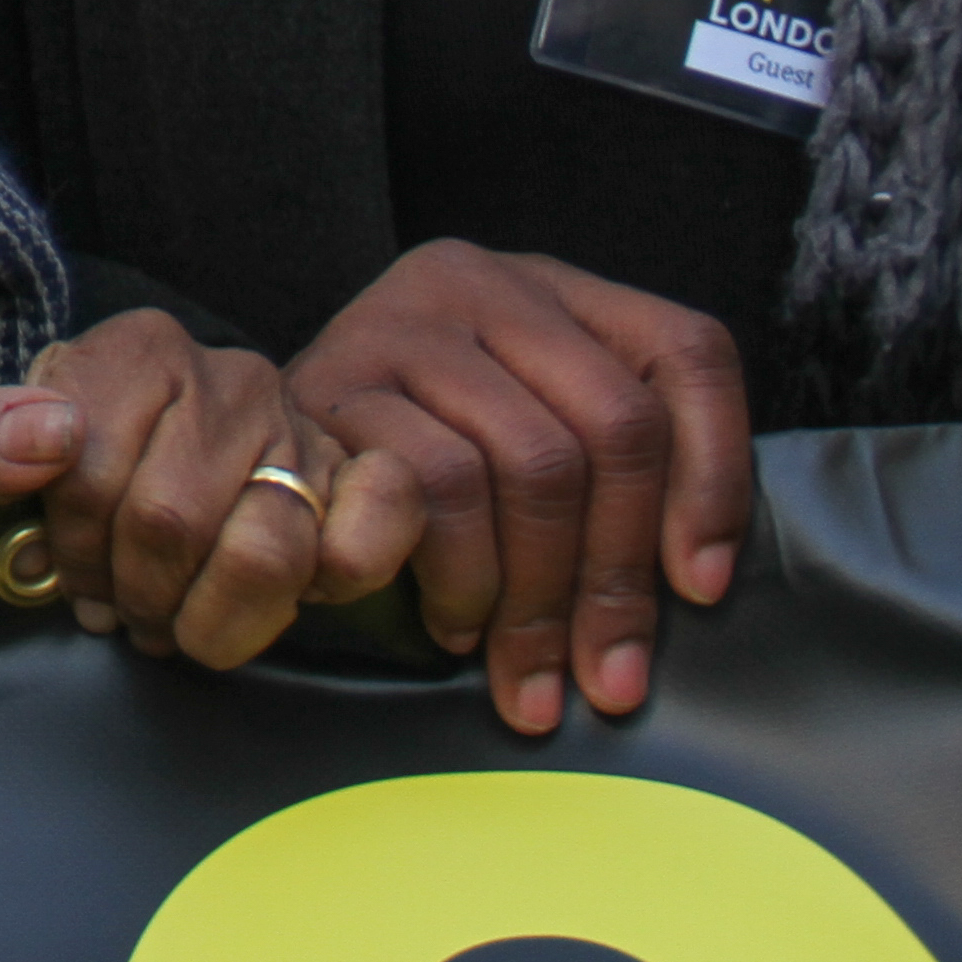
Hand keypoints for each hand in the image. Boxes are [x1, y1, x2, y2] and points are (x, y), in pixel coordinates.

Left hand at [0, 310, 422, 669]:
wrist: (154, 464)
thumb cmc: (68, 467)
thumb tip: (47, 439)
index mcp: (137, 351)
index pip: (88, 472)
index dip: (71, 547)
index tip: (66, 568)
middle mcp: (230, 377)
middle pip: (170, 524)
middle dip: (135, 591)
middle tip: (123, 606)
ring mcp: (300, 429)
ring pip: (265, 554)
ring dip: (211, 620)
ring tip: (178, 621)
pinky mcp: (364, 481)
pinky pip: (372, 536)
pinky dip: (331, 583)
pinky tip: (282, 597)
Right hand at [283, 241, 754, 737]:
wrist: (246, 447)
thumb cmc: (416, 459)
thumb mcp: (527, 434)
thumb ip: (610, 477)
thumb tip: (696, 588)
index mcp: (555, 288)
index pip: (687, 352)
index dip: (715, 479)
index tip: (702, 591)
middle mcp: (483, 281)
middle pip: (617, 423)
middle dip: (622, 575)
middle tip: (610, 680)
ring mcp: (404, 321)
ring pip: (535, 462)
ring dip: (542, 595)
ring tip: (526, 670)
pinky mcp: (336, 378)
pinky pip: (439, 485)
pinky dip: (463, 574)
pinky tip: (455, 624)